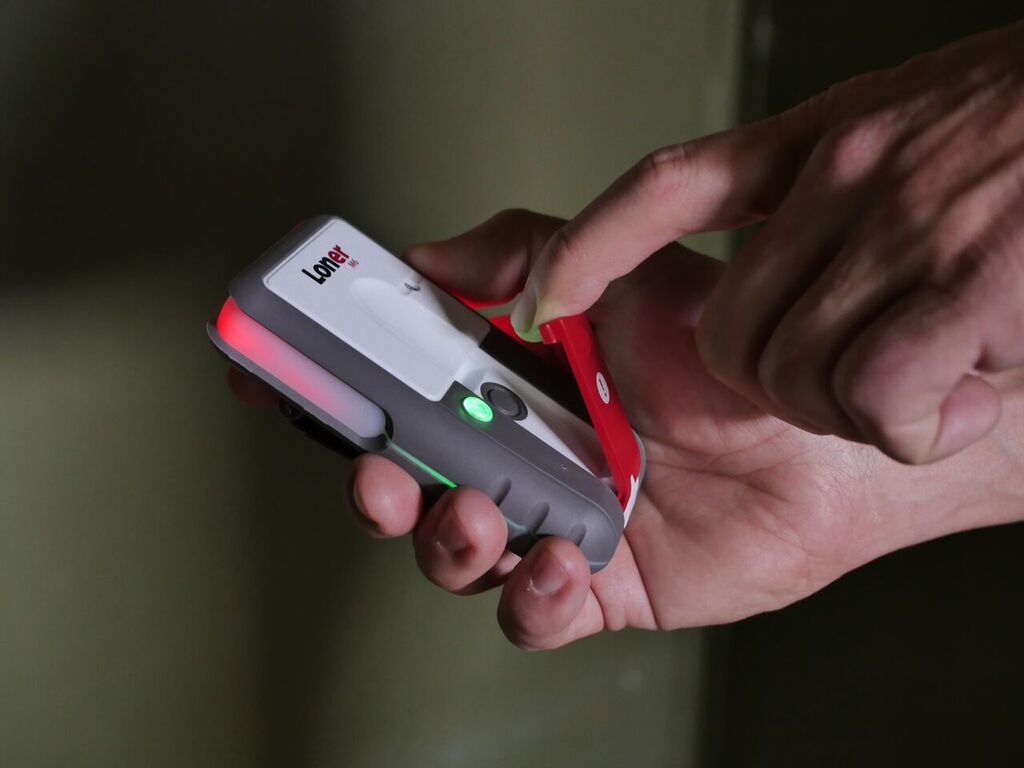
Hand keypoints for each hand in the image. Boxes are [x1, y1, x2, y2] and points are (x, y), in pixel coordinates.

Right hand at [344, 210, 1023, 648]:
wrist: (818, 439)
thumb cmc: (727, 357)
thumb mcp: (623, 276)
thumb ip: (527, 253)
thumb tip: (432, 253)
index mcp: (511, 386)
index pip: (398, 387)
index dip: (335, 386)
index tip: (278, 378)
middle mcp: (521, 457)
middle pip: (409, 482)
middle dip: (375, 483)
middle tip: (381, 470)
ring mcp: (553, 524)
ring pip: (456, 555)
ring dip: (446, 541)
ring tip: (481, 513)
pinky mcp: (598, 586)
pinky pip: (534, 614)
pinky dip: (527, 598)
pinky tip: (550, 566)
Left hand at [509, 21, 1023, 464]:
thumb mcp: (910, 144)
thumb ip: (809, 203)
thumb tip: (711, 273)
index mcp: (825, 142)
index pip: (666, 188)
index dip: (587, 247)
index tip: (540, 298)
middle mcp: (850, 174)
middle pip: (728, 331)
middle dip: (776, 385)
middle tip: (856, 380)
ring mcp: (906, 223)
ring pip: (793, 368)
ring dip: (857, 403)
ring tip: (936, 376)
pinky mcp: (969, 277)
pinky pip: (878, 392)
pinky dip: (918, 422)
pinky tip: (969, 393)